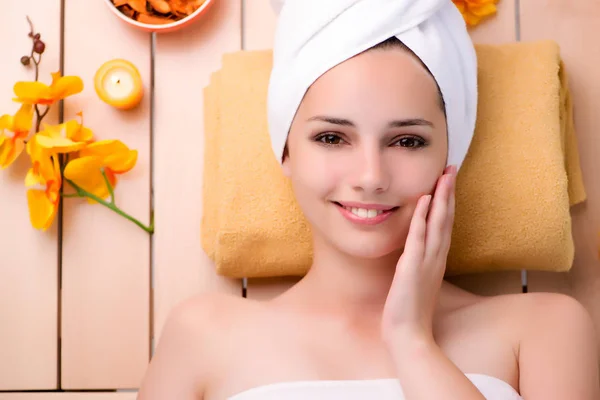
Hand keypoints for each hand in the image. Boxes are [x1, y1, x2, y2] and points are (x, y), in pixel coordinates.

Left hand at [381, 165, 456, 344]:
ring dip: (440, 199)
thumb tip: (414, 251)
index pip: (444, 225)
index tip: (448, 181)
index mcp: (436, 260)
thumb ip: (418, 264)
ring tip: (444, 175)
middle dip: (448, 192)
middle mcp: (436, 258)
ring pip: (437, 224)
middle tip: (451, 168)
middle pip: (446, 219)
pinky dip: (421, 218)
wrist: (408, 335)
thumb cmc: (410, 310)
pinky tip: (422, 201)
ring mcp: (426, 262)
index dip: (447, 202)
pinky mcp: (412, 268)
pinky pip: (418, 238)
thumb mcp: (415, 280)